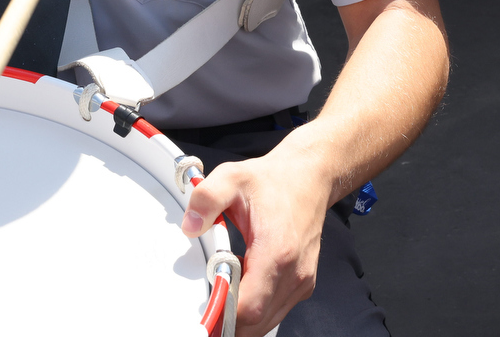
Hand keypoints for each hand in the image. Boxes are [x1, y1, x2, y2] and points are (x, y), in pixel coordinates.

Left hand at [180, 145, 334, 336]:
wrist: (308, 178)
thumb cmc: (273, 182)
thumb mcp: (232, 177)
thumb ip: (207, 199)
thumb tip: (190, 226)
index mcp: (276, 251)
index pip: (249, 307)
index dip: (223, 315)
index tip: (203, 310)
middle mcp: (294, 273)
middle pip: (256, 323)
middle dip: (228, 320)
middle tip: (207, 302)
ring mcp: (302, 282)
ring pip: (267, 322)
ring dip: (242, 315)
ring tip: (226, 287)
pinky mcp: (303, 285)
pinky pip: (276, 311)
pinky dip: (257, 308)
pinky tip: (244, 283)